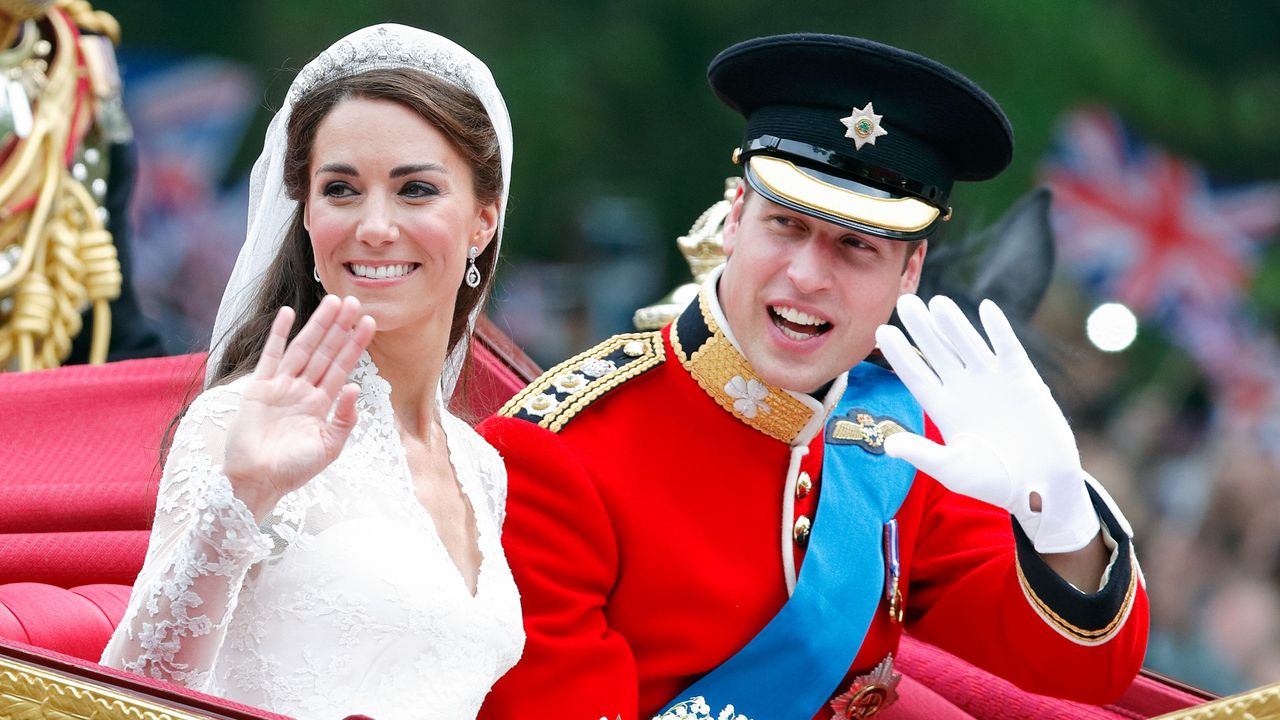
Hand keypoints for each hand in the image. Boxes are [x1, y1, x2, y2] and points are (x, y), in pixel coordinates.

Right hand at [224, 295, 375, 520]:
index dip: (355, 345)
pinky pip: (271, 356)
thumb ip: (345, 418)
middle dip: (340, 327)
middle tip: (354, 301)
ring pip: (304, 348)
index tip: (370, 322)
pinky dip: (279, 335)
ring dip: (318, 325)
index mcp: (321, 404)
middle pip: (325, 351)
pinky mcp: (259, 388)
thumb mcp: (329, 447)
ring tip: (333, 302)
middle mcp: (303, 391)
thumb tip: (355, 386)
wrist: (257, 481)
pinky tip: (289, 314)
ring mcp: (281, 387)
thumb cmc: (293, 470)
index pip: (342, 367)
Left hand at [874, 294, 1099, 553]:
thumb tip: (888, 445)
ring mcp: (992, 382)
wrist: (1041, 487)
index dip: (899, 354)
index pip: (916, 374)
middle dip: (921, 328)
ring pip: (968, 345)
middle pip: (937, 352)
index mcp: (943, 408)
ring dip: (954, 323)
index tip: (881, 332)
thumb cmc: (994, 482)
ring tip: (936, 302)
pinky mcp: (1023, 380)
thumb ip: (923, 454)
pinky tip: (986, 308)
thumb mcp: (953, 470)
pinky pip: (1008, 350)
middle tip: (903, 300)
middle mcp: (964, 389)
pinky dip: (998, 330)